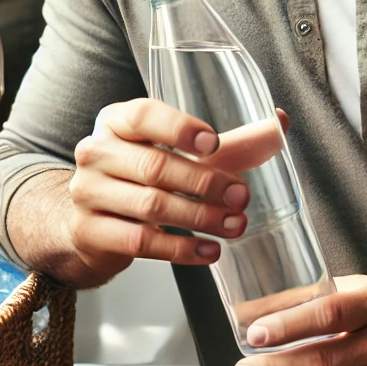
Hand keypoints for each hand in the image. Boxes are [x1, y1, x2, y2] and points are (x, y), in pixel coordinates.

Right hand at [65, 98, 288, 279]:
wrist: (88, 219)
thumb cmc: (141, 175)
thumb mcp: (178, 153)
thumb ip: (230, 143)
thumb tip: (279, 124)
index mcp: (118, 121)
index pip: (145, 115)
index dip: (179, 128)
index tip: (213, 144)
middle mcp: (97, 152)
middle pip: (154, 166)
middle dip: (204, 183)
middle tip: (242, 195)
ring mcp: (87, 193)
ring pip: (151, 206)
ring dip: (200, 217)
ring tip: (235, 225)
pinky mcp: (89, 232)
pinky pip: (140, 242)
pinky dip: (180, 249)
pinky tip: (209, 250)